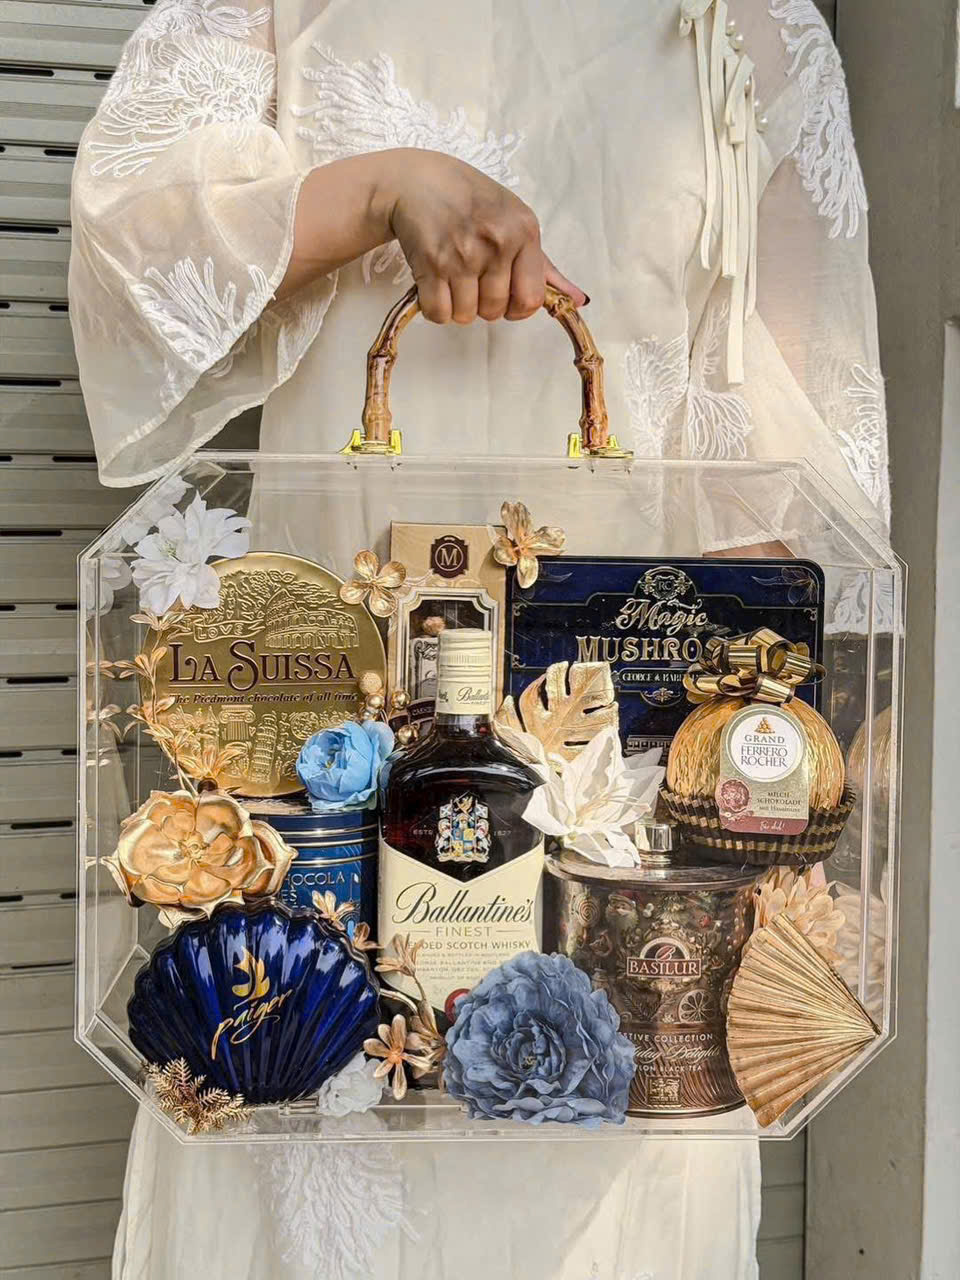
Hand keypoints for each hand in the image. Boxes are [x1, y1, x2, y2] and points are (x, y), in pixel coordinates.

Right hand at [371, 149, 586, 323]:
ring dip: (458, 306)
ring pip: (466, 315)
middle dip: (483, 304)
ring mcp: (463, 253)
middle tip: (473, 278)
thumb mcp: (515, 222)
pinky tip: (436, 284)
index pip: (531, 299)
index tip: (505, 296)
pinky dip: (435, 308)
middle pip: (495, 311)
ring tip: (453, 276)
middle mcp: (497, 242)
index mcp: (523, 232)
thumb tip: (578, 301)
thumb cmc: (472, 202)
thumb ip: (544, 267)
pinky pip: (438, 313)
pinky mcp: (432, 262)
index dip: (517, 307)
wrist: (419, 181)